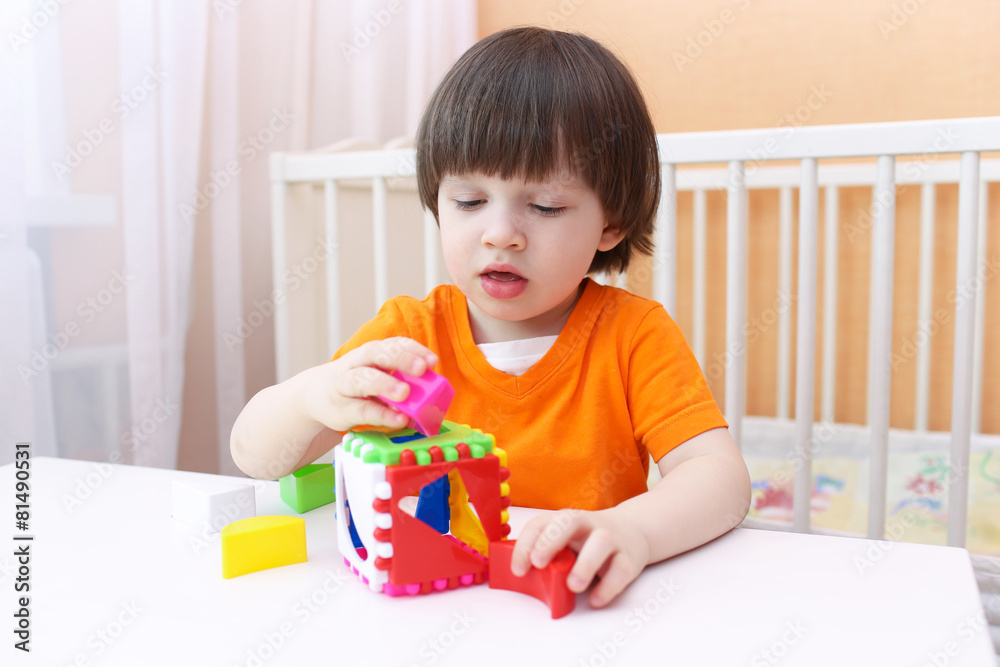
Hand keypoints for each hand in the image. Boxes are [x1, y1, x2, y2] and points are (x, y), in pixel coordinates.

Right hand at [299, 337, 438, 431]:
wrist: (316, 396)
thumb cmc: (357, 384)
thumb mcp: (378, 376)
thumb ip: (401, 380)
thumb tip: (430, 394)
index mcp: (371, 353)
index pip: (392, 344)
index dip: (413, 350)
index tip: (432, 361)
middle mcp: (357, 363)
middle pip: (376, 354)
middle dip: (400, 359)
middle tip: (421, 369)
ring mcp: (345, 386)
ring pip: (361, 379)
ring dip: (384, 384)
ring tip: (405, 393)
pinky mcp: (341, 410)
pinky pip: (362, 410)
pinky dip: (381, 415)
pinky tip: (399, 419)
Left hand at [510, 508, 650, 607]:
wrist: (632, 530)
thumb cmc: (588, 539)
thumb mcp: (566, 540)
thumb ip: (548, 554)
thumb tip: (523, 579)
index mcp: (565, 520)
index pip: (540, 524)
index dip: (525, 545)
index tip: (518, 569)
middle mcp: (588, 524)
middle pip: (570, 521)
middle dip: (551, 541)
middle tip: (538, 563)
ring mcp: (611, 538)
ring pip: (601, 542)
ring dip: (586, 564)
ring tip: (573, 586)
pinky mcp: (629, 558)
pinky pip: (621, 570)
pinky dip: (608, 587)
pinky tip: (596, 599)